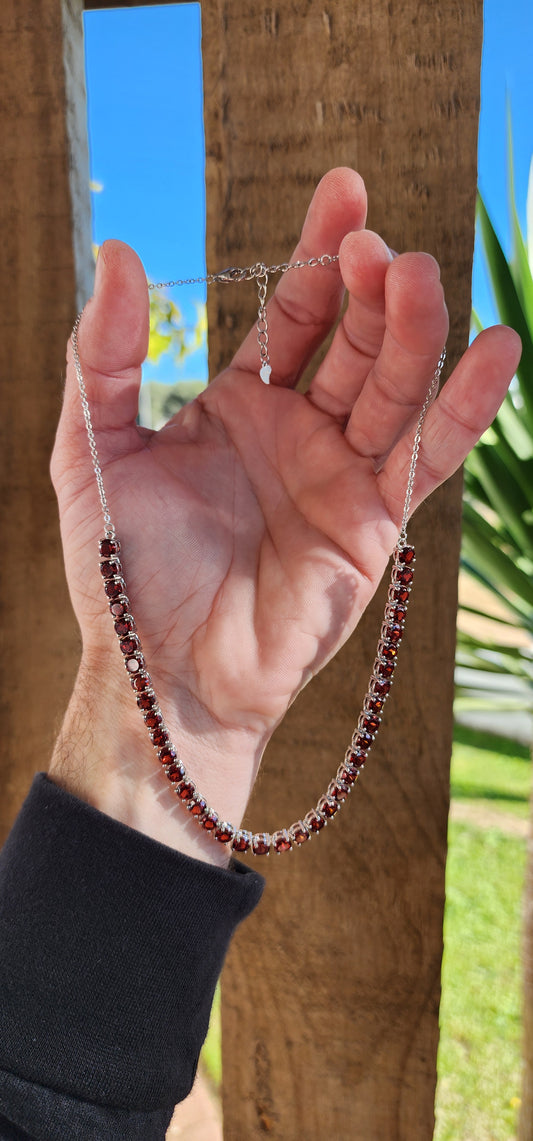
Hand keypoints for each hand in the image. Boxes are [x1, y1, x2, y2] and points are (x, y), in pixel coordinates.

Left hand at [49, 167, 520, 863]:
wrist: (165, 674)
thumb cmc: (121, 572)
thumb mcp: (92, 449)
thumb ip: (104, 355)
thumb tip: (119, 250)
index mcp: (238, 406)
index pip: (293, 314)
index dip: (316, 254)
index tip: (345, 189)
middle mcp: (299, 432)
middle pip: (354, 340)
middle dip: (368, 288)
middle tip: (371, 245)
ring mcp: (343, 476)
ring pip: (395, 387)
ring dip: (413, 332)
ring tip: (417, 277)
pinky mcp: (376, 524)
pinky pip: (429, 457)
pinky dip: (465, 407)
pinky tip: (495, 349)